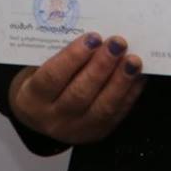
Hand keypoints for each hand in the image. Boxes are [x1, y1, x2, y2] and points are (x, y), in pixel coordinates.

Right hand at [7, 33, 145, 144]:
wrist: (40, 116)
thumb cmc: (42, 82)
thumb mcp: (38, 68)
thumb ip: (59, 54)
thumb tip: (95, 36)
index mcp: (32, 98)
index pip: (53, 77)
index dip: (74, 56)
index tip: (93, 37)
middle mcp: (53, 118)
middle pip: (80, 93)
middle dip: (102, 66)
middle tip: (118, 43)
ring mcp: (76, 130)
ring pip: (102, 107)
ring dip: (121, 81)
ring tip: (133, 60)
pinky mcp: (97, 134)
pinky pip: (116, 114)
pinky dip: (130, 93)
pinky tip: (138, 75)